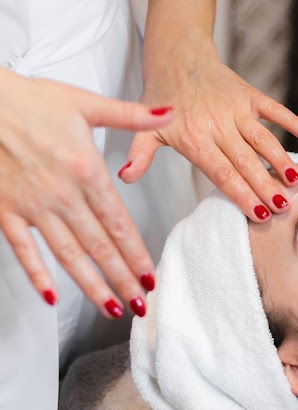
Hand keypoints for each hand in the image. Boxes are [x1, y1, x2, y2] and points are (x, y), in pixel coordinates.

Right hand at [0, 69, 172, 314]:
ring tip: (111, 309)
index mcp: (86, 171)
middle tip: (141, 305)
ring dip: (91, 285)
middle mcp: (62, 195)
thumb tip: (169, 111)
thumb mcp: (85, 103)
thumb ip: (130, 115)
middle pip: (99, 246)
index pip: (119, 223)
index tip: (151, 276)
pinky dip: (37, 274)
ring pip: (68, 255)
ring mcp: (33, 206)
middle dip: (123, 279)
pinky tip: (51, 297)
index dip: (137, 253)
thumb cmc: (31, 100)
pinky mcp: (6, 210)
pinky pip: (24, 249)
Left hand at [122, 31, 297, 220]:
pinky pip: (273, 108)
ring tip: (295, 182)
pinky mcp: (248, 94)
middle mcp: (218, 124)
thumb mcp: (146, 128)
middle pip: (246, 161)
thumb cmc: (161, 97)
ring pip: (263, 138)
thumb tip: (124, 178)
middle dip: (266, 186)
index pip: (222, 173)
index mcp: (194, 138)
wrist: (177, 55)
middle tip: (284, 208)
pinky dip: (291, 119)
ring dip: (280, 160)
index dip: (242, 194)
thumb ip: (139, 154)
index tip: (258, 213)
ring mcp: (236, 108)